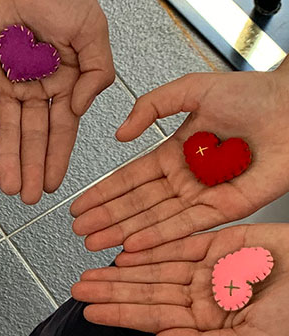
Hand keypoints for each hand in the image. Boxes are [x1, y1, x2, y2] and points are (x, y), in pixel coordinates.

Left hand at [0, 0, 113, 203]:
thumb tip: (82, 110)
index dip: (55, 158)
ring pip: (4, 127)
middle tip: (26, 195)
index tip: (51, 185)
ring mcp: (3, 79)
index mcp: (60, 80)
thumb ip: (96, 75)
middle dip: (28, 166)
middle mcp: (31, 85)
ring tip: (8, 184)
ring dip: (6, 157)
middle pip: (29, 135)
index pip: (58, 129)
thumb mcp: (92, 33)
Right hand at [71, 69, 288, 250]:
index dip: (103, 193)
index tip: (80, 206)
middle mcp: (185, 178)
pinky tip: (134, 245)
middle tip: (81, 231)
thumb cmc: (255, 94)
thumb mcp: (190, 90)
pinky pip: (185, 227)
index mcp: (174, 153)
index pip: (129, 179)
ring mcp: (202, 196)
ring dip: (123, 233)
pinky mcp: (224, 210)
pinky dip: (158, 237)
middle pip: (136, 204)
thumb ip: (151, 108)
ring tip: (96, 242)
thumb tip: (121, 135)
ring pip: (154, 219)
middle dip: (106, 219)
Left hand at [72, 224, 288, 335]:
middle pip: (144, 292)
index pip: (150, 318)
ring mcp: (206, 269)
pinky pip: (175, 243)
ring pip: (152, 268)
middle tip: (78, 289)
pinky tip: (125, 251)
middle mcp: (200, 296)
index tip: (89, 312)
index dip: (117, 314)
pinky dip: (149, 246)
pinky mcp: (217, 242)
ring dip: (120, 270)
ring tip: (90, 271)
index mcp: (206, 322)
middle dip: (109, 291)